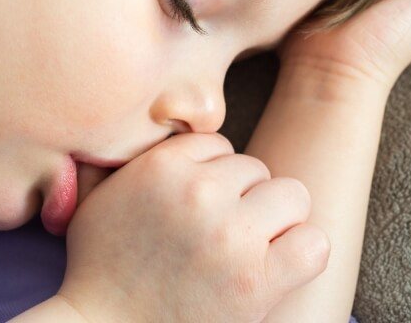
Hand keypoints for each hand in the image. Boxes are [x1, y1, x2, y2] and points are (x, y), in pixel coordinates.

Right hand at [56, 133, 329, 322]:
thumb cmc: (98, 266)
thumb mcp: (97, 196)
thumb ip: (123, 156)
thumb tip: (153, 127)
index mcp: (162, 167)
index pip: (220, 144)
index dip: (213, 172)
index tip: (201, 201)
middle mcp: (199, 193)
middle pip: (257, 169)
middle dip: (243, 196)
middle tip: (223, 228)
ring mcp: (232, 236)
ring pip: (292, 195)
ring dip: (275, 218)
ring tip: (251, 243)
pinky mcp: (257, 282)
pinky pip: (313, 243)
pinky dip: (301, 252)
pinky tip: (276, 266)